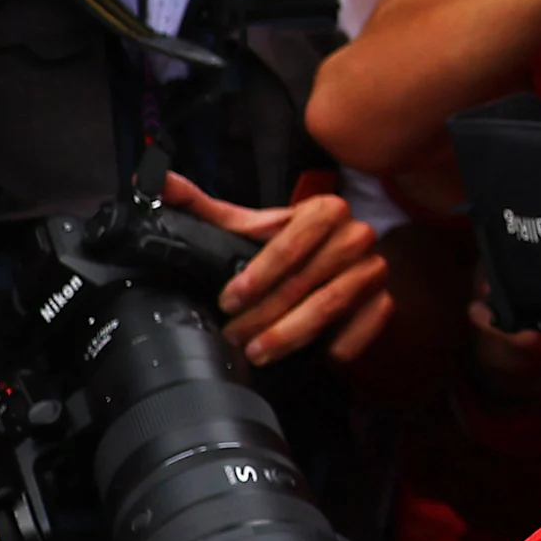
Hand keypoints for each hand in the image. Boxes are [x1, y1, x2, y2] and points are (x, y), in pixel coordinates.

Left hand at [165, 172, 391, 366]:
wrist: (342, 258)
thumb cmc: (290, 244)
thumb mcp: (250, 226)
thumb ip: (204, 208)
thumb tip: (154, 183)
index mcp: (325, 210)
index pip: (291, 242)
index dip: (258, 274)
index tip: (228, 300)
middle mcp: (357, 235)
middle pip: (307, 279)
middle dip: (265, 313)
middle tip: (234, 337)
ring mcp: (374, 268)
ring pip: (333, 304)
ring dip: (293, 333)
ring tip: (259, 353)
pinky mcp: (386, 299)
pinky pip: (369, 322)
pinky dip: (344, 342)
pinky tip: (320, 357)